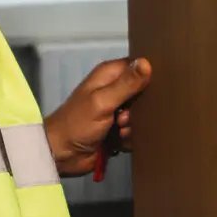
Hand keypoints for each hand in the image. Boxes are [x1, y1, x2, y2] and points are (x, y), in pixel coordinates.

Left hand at [44, 57, 153, 178]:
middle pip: (144, 92)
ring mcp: (117, 111)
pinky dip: (131, 136)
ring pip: (142, 114)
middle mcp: (115, 89)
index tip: (154, 87)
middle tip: (127, 115)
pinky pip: (136, 130)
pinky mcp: (119, 130)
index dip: (149, 74)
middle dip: (142, 106)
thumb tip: (146, 62)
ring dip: (135, 124)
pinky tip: (119, 140)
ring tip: (120, 129)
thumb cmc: (77, 123)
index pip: (138, 66)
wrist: (62, 154)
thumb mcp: (102, 101)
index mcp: (109, 75)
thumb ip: (126, 84)